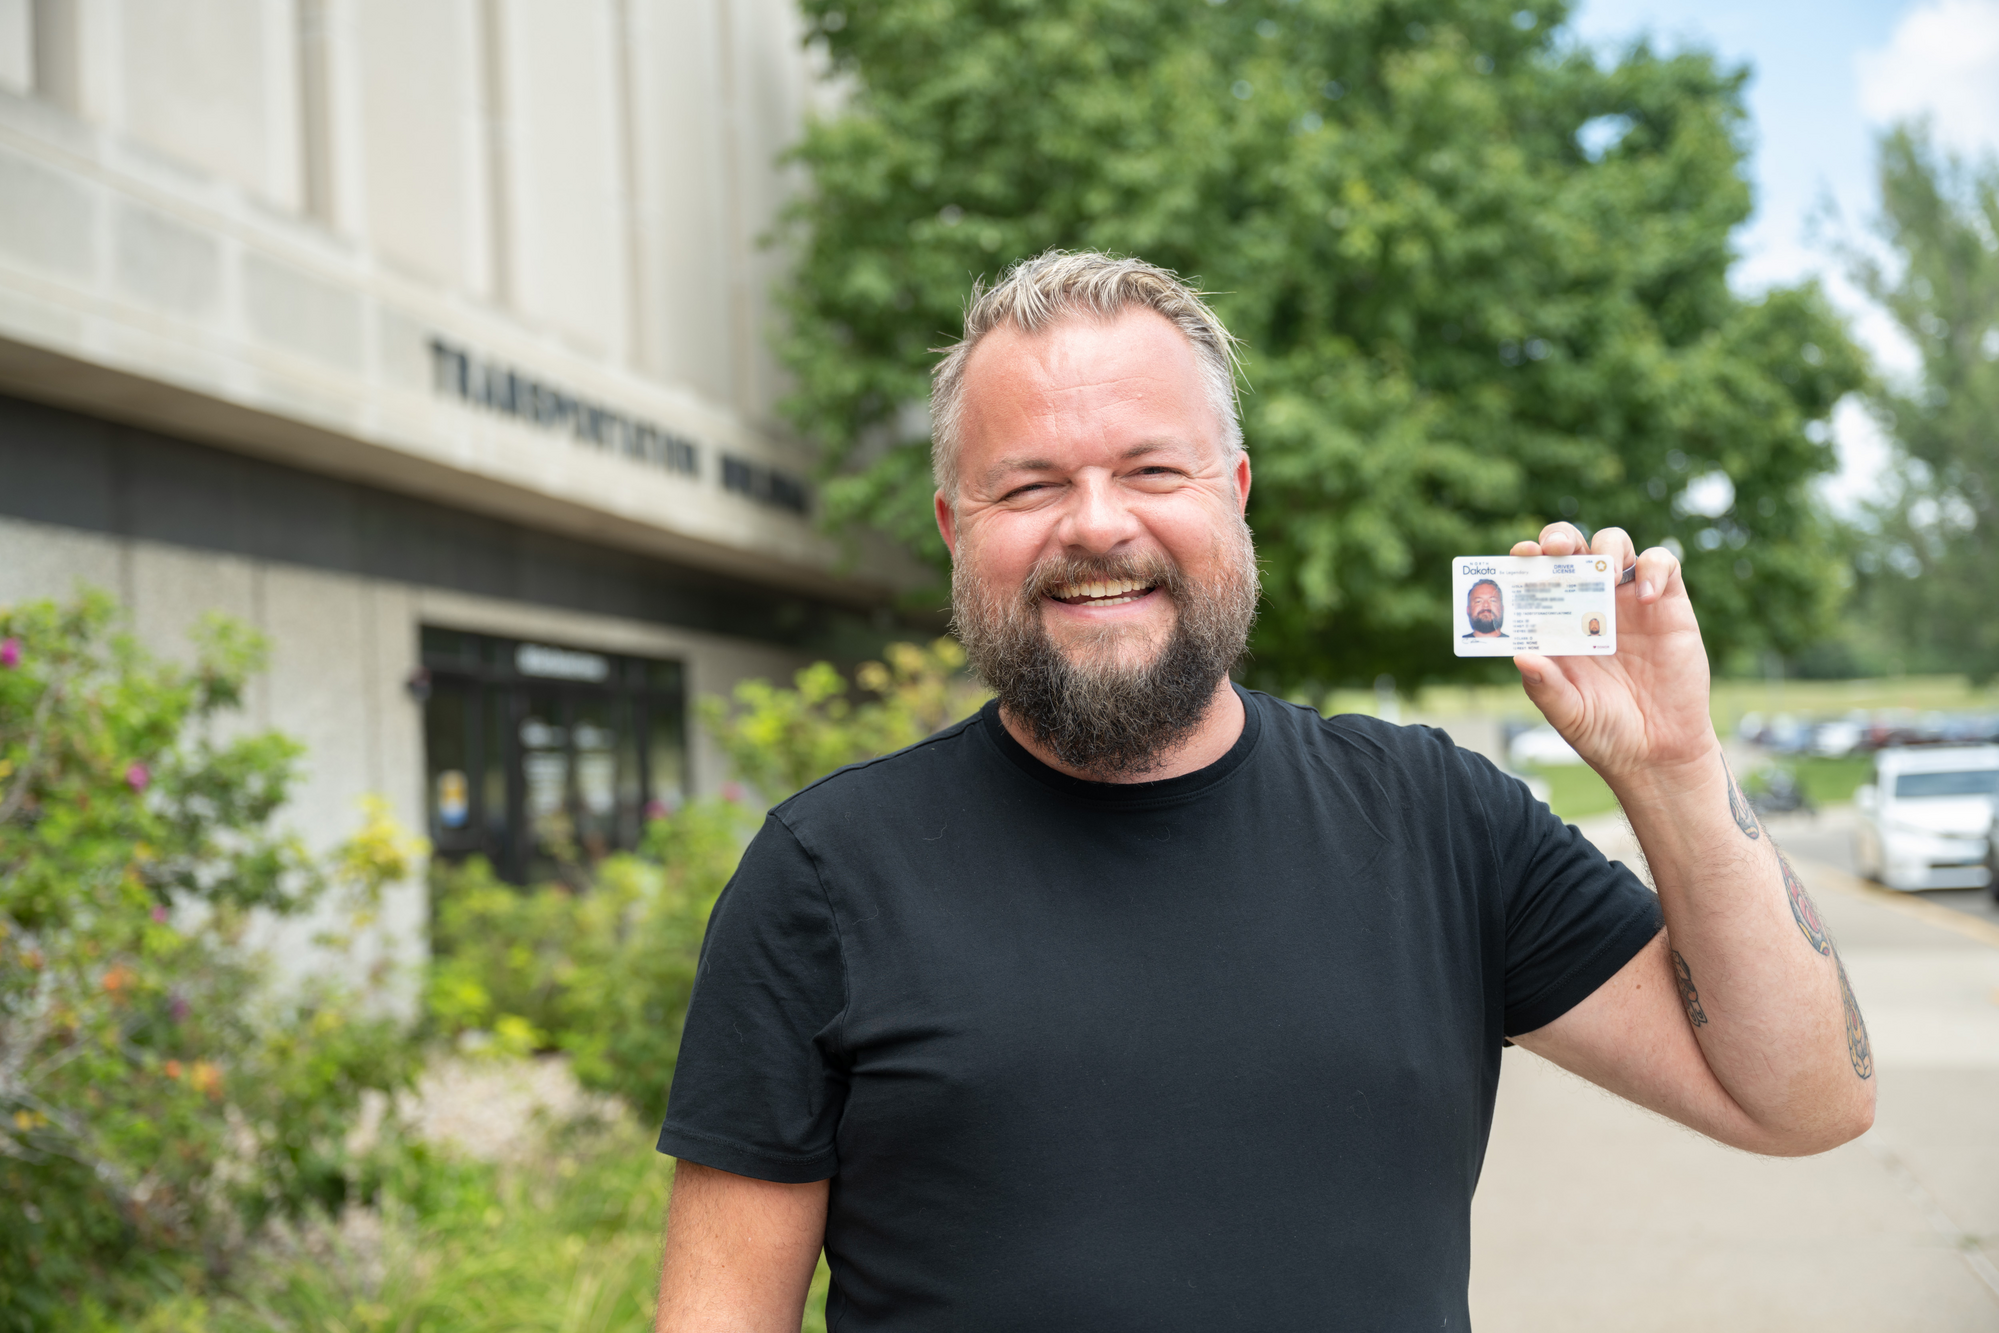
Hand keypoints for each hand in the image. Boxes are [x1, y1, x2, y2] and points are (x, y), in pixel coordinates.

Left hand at [1509, 523, 1717, 797]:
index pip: (1536, 575)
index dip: (1526, 558)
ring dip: (1605, 548)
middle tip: (1555, 550)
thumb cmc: (1604, 731)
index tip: (1520, 555)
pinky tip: (1645, 597)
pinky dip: (1654, 568)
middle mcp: (1589, 603)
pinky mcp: (1668, 605)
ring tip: (1604, 574)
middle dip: (1560, 538)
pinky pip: (1663, 564)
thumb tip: (1520, 656)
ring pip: (1615, 545)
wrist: (1658, 752)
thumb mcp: (1568, 714)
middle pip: (1573, 548)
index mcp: (1556, 622)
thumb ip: (1545, 688)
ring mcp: (1628, 601)